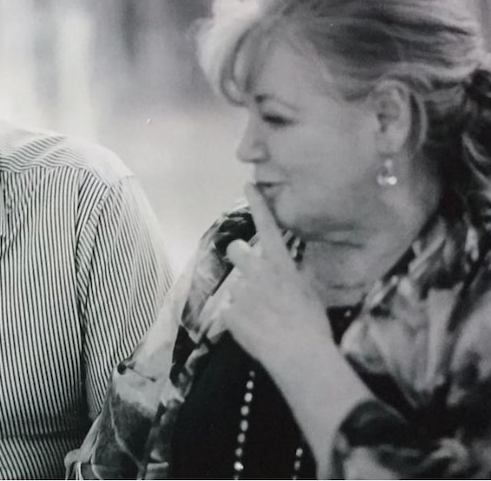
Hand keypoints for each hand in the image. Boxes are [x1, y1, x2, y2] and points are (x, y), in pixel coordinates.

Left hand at [222, 183, 330, 366]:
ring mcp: (241, 291)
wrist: (301, 356)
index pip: (268, 226)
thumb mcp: (308, 294)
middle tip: (252, 278)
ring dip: (243, 300)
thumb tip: (283, 282)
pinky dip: (238, 325)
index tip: (248, 185)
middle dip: (238, 257)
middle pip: (236, 250)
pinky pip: (229, 315)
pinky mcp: (229, 312)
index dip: (257, 203)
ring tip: (262, 319)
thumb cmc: (312, 328)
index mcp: (281, 265)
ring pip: (234, 288)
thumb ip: (290, 280)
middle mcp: (258, 271)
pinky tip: (255, 335)